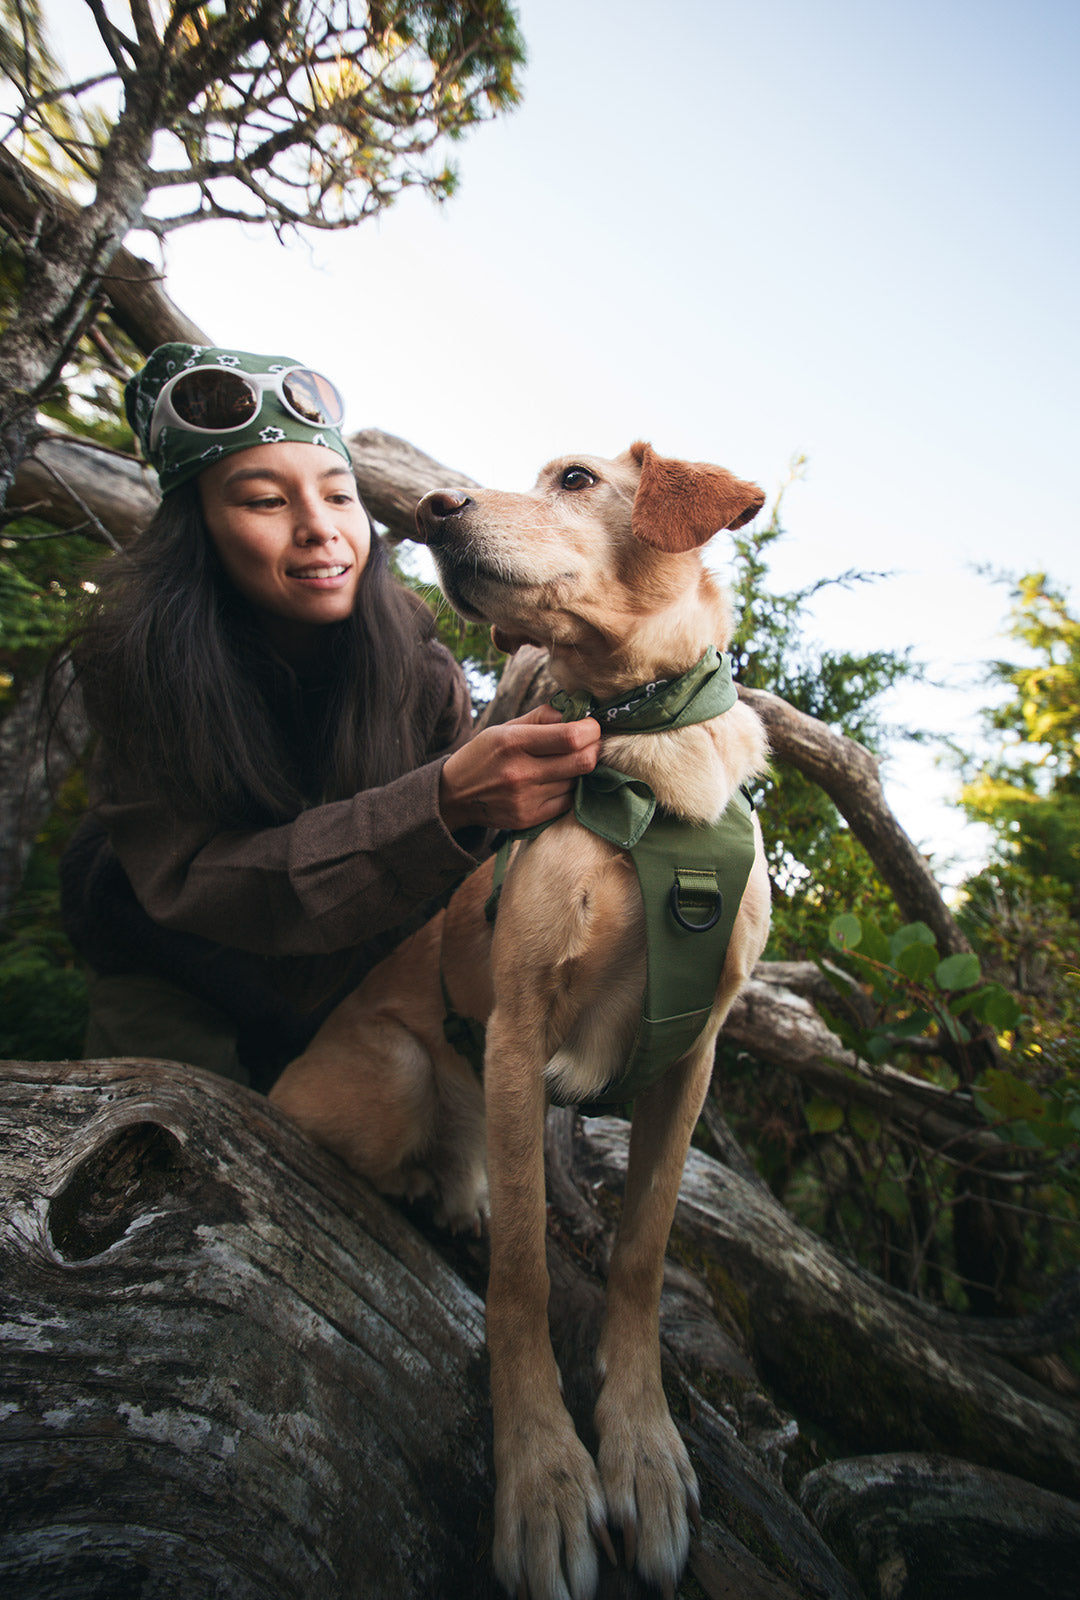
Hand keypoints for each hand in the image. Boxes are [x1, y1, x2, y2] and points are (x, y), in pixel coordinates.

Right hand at [439, 705, 600, 833]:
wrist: (454, 795)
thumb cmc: (484, 755)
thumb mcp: (504, 728)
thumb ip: (541, 717)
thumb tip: (575, 712)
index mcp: (514, 742)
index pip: (571, 737)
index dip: (591, 730)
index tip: (591, 726)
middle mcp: (521, 772)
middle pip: (583, 762)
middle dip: (594, 749)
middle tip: (590, 743)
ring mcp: (525, 799)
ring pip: (577, 782)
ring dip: (578, 770)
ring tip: (565, 763)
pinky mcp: (528, 819)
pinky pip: (567, 802)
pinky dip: (568, 789)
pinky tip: (557, 781)